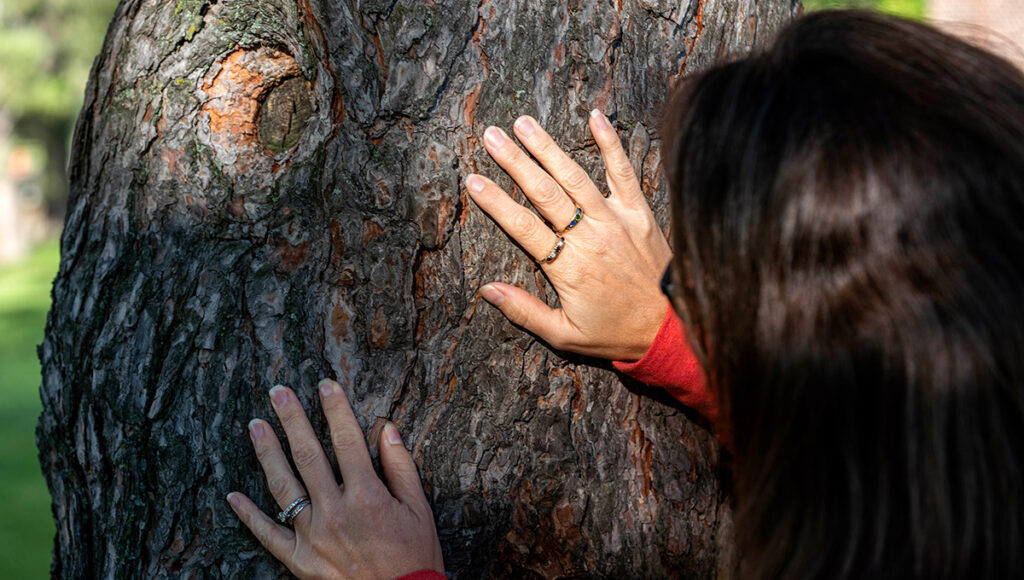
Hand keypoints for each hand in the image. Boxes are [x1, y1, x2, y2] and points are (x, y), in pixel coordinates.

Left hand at [227, 381, 443, 579]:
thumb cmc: (414, 557)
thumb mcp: (419, 510)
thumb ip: (401, 467)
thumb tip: (386, 429)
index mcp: (366, 496)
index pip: (347, 440)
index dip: (336, 409)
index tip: (325, 385)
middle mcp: (335, 512)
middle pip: (308, 455)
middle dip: (292, 419)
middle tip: (278, 392)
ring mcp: (312, 536)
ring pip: (283, 486)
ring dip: (267, 453)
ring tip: (255, 426)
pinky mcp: (299, 561)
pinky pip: (268, 535)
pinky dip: (249, 515)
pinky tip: (233, 496)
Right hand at [466, 109, 671, 360]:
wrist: (673, 328)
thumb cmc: (616, 333)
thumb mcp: (565, 336)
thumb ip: (525, 312)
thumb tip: (487, 291)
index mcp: (568, 268)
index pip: (523, 227)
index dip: (495, 202)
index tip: (473, 180)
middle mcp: (590, 239)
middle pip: (545, 193)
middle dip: (515, 162)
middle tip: (491, 136)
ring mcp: (616, 221)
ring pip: (576, 177)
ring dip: (548, 147)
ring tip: (524, 123)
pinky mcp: (639, 213)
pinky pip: (623, 172)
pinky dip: (611, 143)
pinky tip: (595, 117)